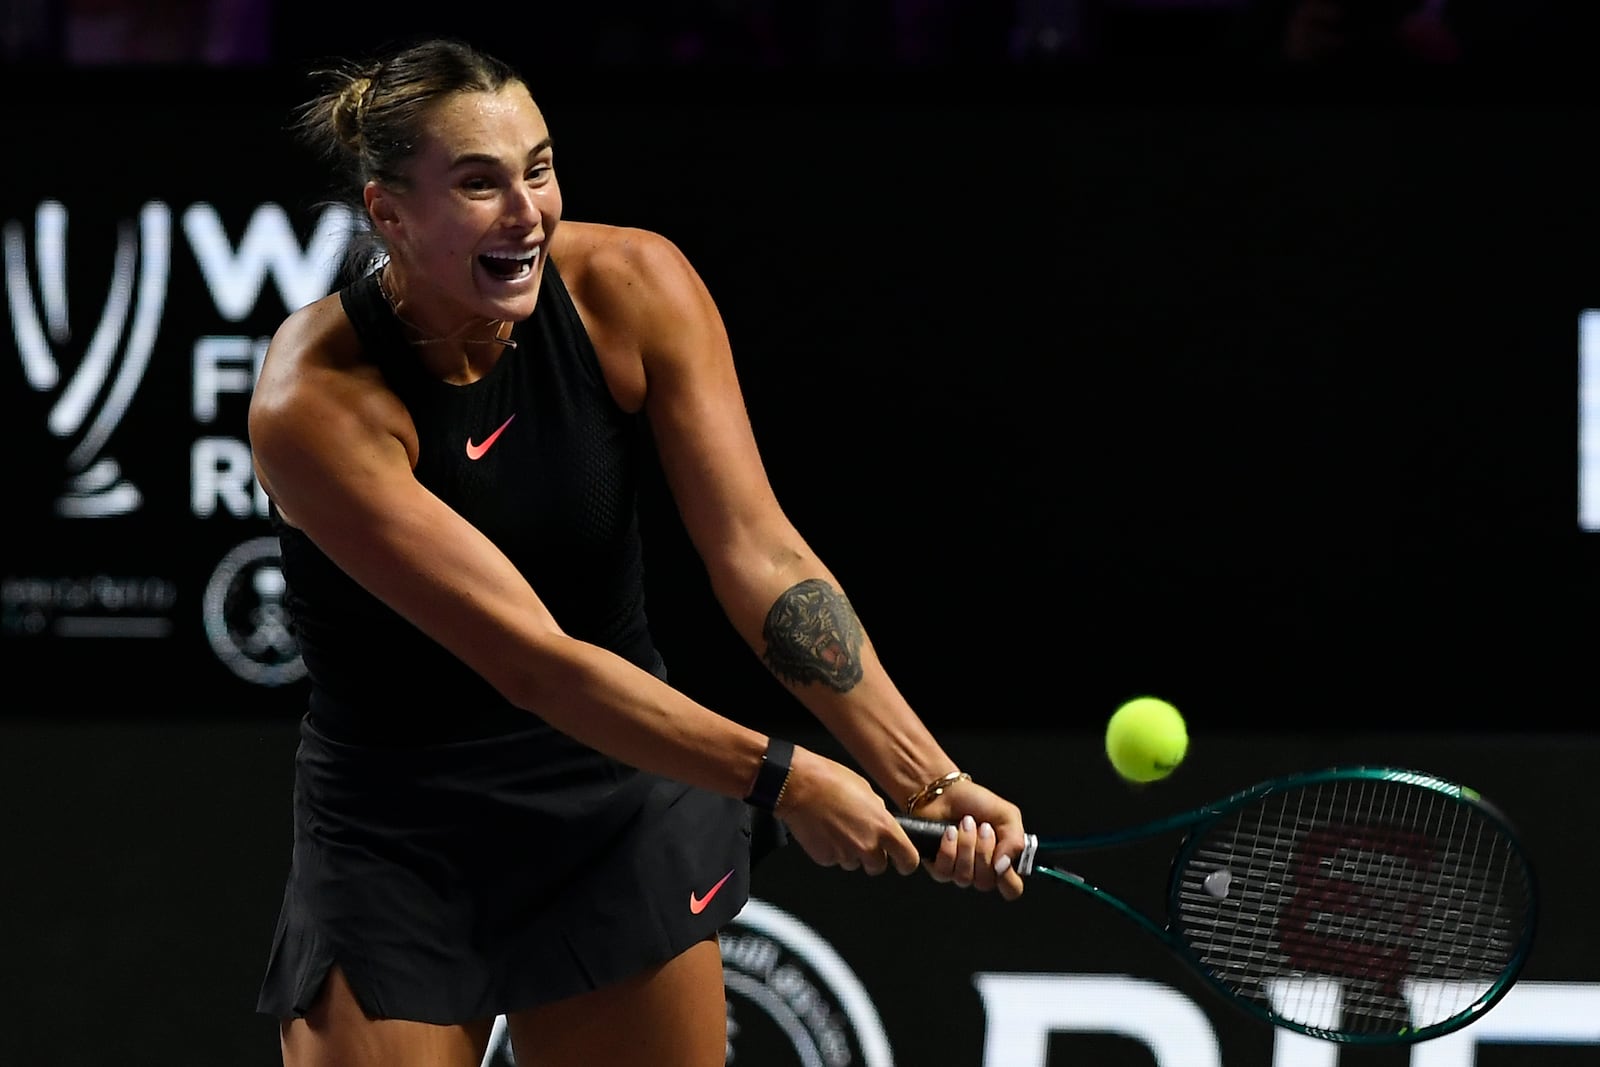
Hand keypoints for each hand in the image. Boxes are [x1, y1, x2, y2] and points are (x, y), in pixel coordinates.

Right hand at [777, 747, 921, 878]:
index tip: (903, 862)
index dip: (906, 862)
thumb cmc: (830, 781)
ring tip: (837, 828)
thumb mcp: (866, 790)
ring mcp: (844, 854)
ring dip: (850, 852)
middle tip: (861, 839)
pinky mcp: (824, 858)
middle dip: (872, 857)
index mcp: (884, 827)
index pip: (908, 859)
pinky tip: (825, 832)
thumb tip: (880, 820)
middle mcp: (867, 845)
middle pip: (878, 867)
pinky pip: (833, 859)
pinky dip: (831, 850)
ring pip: (854, 863)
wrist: (798, 786)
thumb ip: (878, 812)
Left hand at [909, 781, 1025, 900]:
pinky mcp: (939, 868)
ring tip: (965, 823)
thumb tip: (1004, 866)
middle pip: (986, 883)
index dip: (1008, 879)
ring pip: (964, 878)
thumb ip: (1015, 841)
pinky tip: (949, 832)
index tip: (1003, 859)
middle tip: (982, 827)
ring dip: (966, 846)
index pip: (1011, 889)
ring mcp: (959, 871)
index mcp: (1003, 861)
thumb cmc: (976, 802)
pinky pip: (945, 872)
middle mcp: (982, 870)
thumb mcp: (1007, 815)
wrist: (946, 792)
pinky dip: (948, 849)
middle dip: (983, 851)